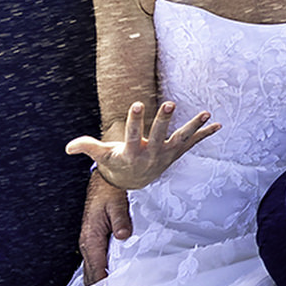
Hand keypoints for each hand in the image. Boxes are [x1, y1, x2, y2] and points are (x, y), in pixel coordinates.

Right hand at [65, 100, 220, 190]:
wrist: (134, 182)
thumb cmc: (116, 163)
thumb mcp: (102, 156)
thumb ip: (87, 147)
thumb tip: (68, 147)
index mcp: (132, 153)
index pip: (133, 136)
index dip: (135, 120)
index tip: (136, 103)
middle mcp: (152, 154)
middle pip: (159, 136)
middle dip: (164, 120)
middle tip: (170, 103)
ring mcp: (167, 154)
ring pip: (181, 139)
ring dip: (193, 126)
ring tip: (205, 113)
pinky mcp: (176, 153)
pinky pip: (193, 143)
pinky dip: (205, 134)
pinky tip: (218, 124)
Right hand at [79, 173, 133, 284]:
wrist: (103, 181)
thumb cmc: (109, 191)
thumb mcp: (117, 204)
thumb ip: (121, 220)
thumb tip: (123, 235)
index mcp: (91, 238)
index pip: (96, 268)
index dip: (102, 284)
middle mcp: (87, 243)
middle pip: (90, 273)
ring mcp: (89, 243)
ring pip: (91, 269)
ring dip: (97, 284)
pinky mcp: (94, 240)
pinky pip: (94, 262)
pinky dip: (98, 274)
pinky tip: (105, 282)